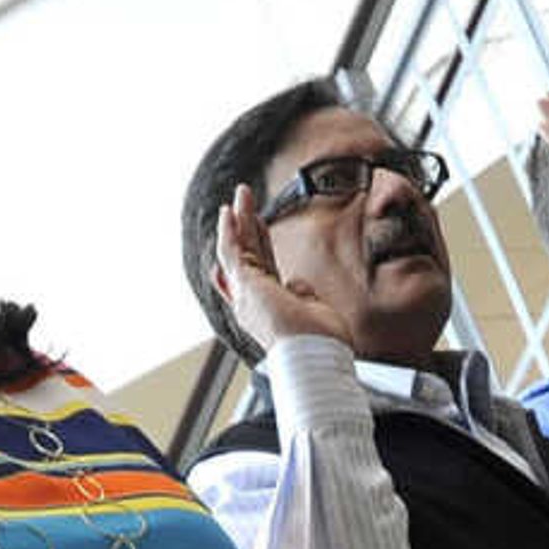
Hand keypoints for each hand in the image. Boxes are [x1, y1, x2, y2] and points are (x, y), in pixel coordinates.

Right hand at [211, 185, 353, 353]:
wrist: (314, 355)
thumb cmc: (319, 345)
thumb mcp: (313, 311)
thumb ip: (303, 294)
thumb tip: (298, 285)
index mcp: (269, 308)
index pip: (259, 272)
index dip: (256, 248)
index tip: (258, 228)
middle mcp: (252, 302)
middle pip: (248, 255)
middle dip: (247, 227)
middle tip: (247, 204)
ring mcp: (246, 294)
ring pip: (237, 248)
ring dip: (238, 219)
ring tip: (241, 193)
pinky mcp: (245, 285)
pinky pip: (231, 252)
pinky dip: (228, 230)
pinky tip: (228, 211)